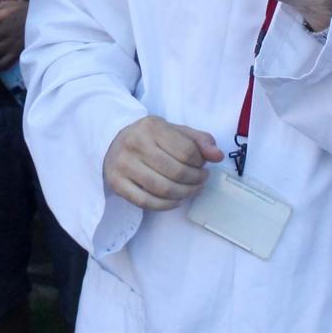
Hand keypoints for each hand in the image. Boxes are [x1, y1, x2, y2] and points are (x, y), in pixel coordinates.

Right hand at [102, 115, 224, 210]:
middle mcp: (134, 143)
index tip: (203, 165)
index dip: (200, 163)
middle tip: (201, 181)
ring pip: (162, 189)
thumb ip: (199, 140)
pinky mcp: (116, 183)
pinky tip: (175, 200)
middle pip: (176, 172)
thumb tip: (218, 156)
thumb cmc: (150, 138)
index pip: (186, 151)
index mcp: (151, 127)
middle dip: (196, 180)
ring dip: (184, 194)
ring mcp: (123, 164)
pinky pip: (146, 202)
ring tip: (192, 190)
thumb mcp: (175, 131)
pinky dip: (166, 205)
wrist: (113, 143)